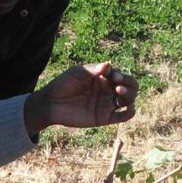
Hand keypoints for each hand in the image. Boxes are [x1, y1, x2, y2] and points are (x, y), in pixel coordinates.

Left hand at [23, 62, 137, 133]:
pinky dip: (131, 112)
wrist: (51, 104)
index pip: (121, 75)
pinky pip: (123, 116)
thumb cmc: (63, 84)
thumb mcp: (77, 73)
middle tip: (118, 84)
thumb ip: (93, 69)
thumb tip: (108, 64)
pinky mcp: (105, 118)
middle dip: (130, 84)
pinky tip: (129, 107)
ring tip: (119, 92)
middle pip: (130, 87)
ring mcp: (107, 104)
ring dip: (130, 95)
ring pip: (129, 99)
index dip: (121, 75)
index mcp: (103, 78)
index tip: (113, 76)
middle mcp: (108, 90)